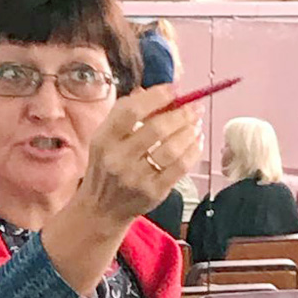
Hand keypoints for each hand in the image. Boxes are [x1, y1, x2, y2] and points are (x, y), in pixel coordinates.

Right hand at [79, 84, 202, 225]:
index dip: (156, 96)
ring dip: (190, 131)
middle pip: (157, 128)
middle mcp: (118, 159)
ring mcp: (137, 177)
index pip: (130, 111)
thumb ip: (124, 114)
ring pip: (172, 148)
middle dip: (181, 114)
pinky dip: (193, 150)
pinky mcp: (154, 192)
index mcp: (103, 139)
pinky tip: (196, 141)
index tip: (174, 89)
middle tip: (194, 107)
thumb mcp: (104, 139)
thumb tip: (154, 90)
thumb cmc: (105, 167)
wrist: (101, 209)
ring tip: (196, 124)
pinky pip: (181, 167)